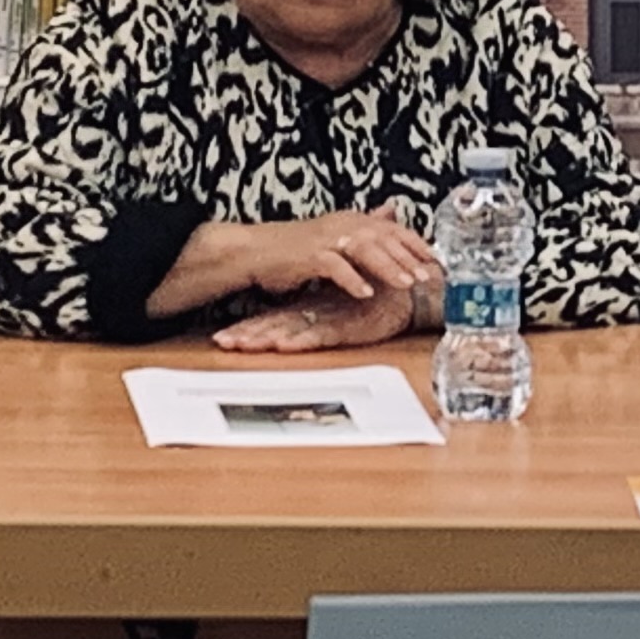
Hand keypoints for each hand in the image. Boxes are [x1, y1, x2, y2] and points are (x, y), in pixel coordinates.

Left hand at [213, 281, 417, 352]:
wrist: (416, 294)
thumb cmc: (382, 298)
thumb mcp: (346, 304)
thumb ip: (322, 309)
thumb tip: (301, 318)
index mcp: (314, 309)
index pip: (275, 318)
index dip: (249, 328)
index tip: (222, 337)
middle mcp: (318, 314)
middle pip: (276, 325)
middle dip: (248, 334)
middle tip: (222, 342)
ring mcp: (333, 320)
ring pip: (292, 330)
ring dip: (267, 338)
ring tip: (243, 345)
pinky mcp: (350, 327)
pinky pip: (322, 335)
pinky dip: (303, 340)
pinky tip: (285, 345)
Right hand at [236, 207, 439, 304]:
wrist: (255, 250)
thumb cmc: (296, 247)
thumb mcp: (335, 234)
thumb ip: (364, 226)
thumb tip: (392, 210)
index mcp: (352, 219)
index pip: (392, 228)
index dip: (415, 242)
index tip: (437, 257)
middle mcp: (342, 224)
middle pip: (384, 238)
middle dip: (409, 256)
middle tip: (430, 274)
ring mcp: (326, 239)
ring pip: (365, 249)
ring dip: (387, 266)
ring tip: (407, 283)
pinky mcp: (309, 256)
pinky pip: (335, 267)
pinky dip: (352, 279)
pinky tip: (366, 293)